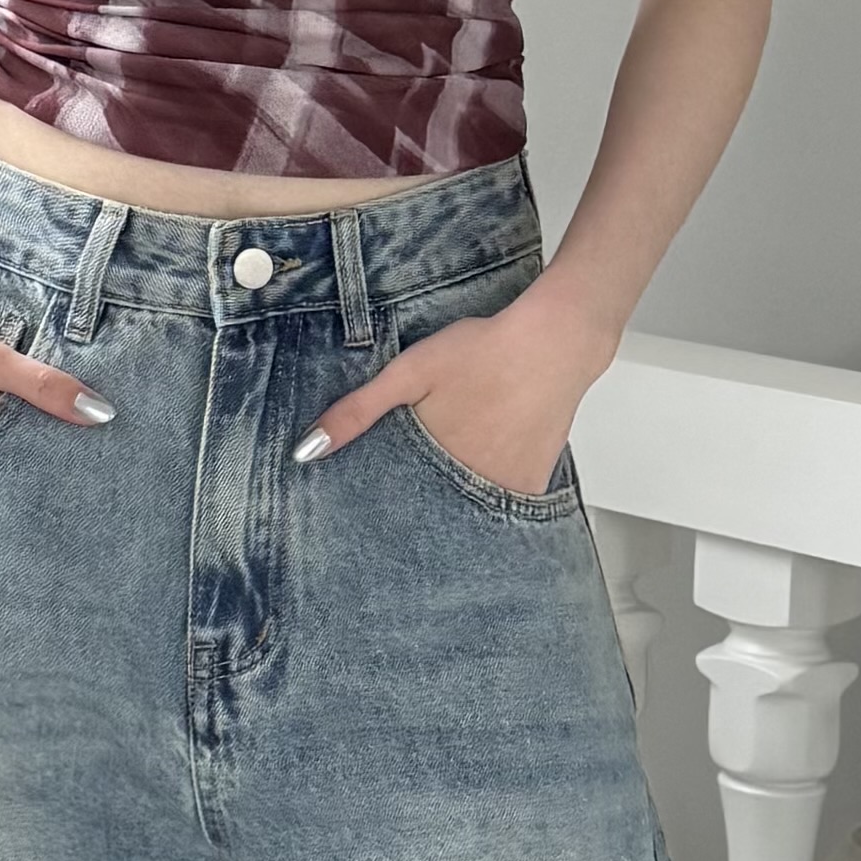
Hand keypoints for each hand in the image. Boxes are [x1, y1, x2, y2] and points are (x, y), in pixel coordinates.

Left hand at [295, 281, 617, 498]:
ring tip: (447, 488)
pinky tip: (481, 477)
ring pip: (470, 513)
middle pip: (434, 513)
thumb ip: (358, 412)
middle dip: (418, 512)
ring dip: (453, 506)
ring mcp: (506, 487)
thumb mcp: (408, 373)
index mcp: (435, 463)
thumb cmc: (482, 351)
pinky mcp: (533, 481)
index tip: (370, 517)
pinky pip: (505, 504)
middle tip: (412, 503)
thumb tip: (308, 450)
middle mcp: (472, 484)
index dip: (382, 506)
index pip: (397, 505)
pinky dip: (490, 499)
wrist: (553, 342)